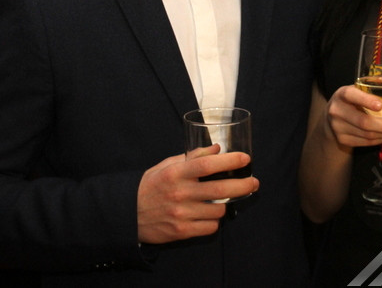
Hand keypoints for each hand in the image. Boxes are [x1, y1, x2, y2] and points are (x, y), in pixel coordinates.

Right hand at [137, 146, 256, 243]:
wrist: (127, 214)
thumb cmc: (150, 186)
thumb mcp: (167, 166)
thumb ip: (191, 157)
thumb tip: (217, 149)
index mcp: (176, 173)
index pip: (207, 164)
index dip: (229, 160)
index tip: (245, 158)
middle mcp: (180, 193)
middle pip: (220, 189)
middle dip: (243, 185)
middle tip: (254, 183)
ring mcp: (181, 214)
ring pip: (218, 211)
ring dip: (225, 205)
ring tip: (224, 201)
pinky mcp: (181, 231)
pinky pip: (210, 227)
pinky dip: (214, 221)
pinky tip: (210, 215)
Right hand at [325, 85, 381, 148]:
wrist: (331, 117)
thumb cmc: (353, 102)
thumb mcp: (361, 92)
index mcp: (343, 94)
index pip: (352, 95)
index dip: (366, 101)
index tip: (380, 106)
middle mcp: (337, 110)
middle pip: (363, 122)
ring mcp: (338, 127)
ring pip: (367, 134)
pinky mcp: (342, 139)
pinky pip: (365, 142)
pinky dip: (379, 140)